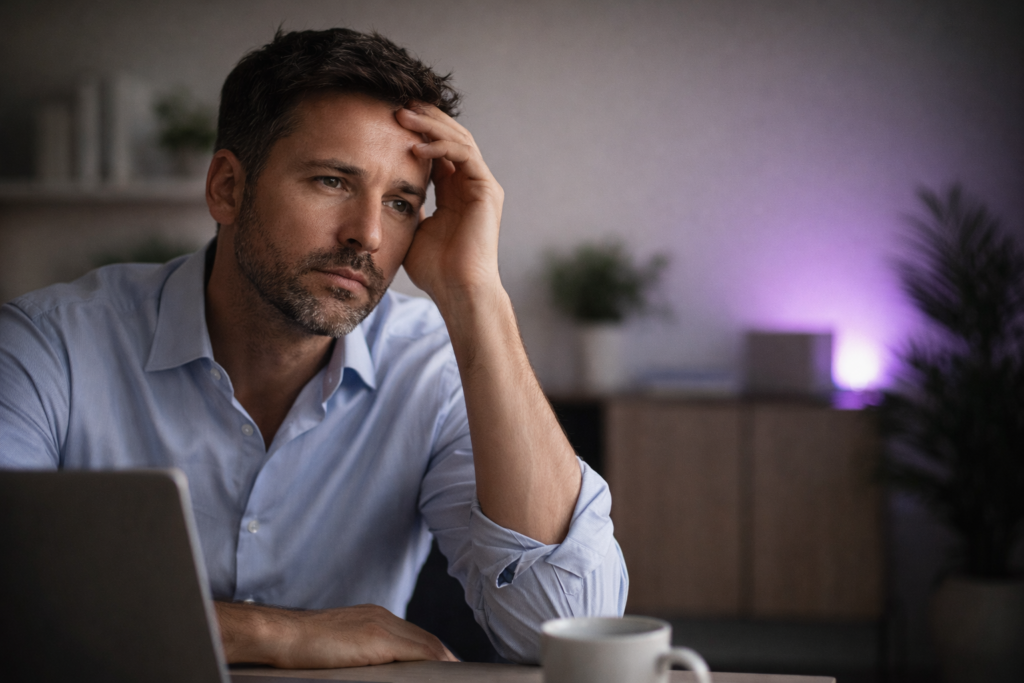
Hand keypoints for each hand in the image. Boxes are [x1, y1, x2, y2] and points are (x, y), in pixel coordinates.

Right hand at [215, 601, 456, 667]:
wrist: (280, 636)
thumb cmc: (301, 650)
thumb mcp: (342, 649)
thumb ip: (365, 656)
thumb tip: (383, 672)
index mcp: (375, 620)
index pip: (417, 639)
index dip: (435, 656)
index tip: (447, 670)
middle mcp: (383, 618)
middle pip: (427, 641)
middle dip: (446, 661)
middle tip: (460, 676)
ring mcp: (381, 626)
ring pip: (427, 646)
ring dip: (443, 664)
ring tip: (457, 677)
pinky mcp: (377, 638)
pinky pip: (417, 652)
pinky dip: (434, 664)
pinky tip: (442, 676)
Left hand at [395, 105, 503, 311]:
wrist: (458, 291)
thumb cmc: (435, 270)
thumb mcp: (411, 229)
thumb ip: (406, 206)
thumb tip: (383, 192)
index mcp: (454, 192)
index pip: (438, 150)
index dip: (416, 132)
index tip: (387, 119)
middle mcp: (471, 184)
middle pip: (451, 137)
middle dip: (424, 119)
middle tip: (396, 104)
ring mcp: (481, 186)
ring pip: (459, 139)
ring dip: (430, 125)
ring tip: (402, 115)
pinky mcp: (486, 190)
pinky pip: (464, 155)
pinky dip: (441, 147)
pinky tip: (415, 147)